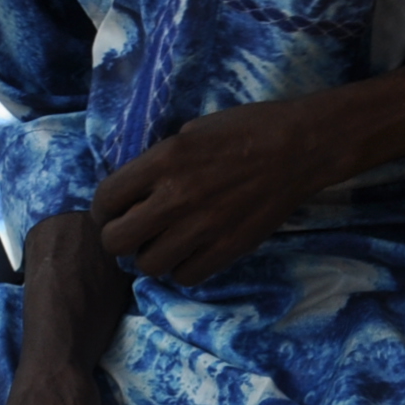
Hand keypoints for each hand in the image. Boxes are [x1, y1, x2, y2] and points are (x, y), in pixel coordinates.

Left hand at [92, 95, 334, 283]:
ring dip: (152, 255)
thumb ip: (160, 161)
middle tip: (135, 231)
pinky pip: (186, 276)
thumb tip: (136, 189)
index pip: (106, 199)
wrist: (300, 148)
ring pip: (149, 265)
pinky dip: (184, 267)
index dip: (104, 209)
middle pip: (117, 241)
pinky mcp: (228, 248)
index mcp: (164, 160)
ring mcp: (203, 226)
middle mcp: (177, 197)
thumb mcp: (192, 131)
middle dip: (119, 238)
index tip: (114, 210)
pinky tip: (192, 250)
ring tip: (167, 242)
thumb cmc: (247, 129)